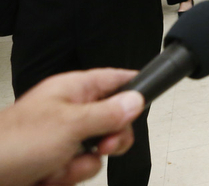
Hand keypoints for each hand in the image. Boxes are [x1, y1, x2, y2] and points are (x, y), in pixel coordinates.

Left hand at [0, 69, 144, 185]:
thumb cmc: (12, 144)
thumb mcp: (70, 125)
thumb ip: (108, 113)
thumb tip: (136, 100)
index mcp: (73, 89)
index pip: (115, 79)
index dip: (134, 88)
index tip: (149, 99)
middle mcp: (71, 111)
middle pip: (114, 120)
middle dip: (110, 139)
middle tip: (104, 145)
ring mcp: (63, 137)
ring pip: (98, 149)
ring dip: (82, 164)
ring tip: (58, 165)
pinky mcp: (56, 160)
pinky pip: (81, 167)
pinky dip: (68, 175)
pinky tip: (48, 175)